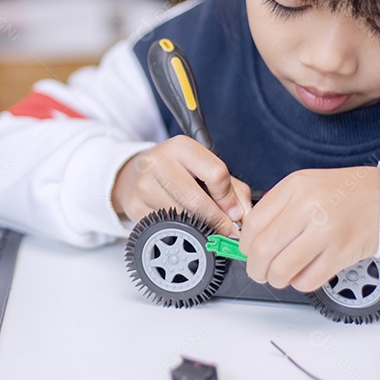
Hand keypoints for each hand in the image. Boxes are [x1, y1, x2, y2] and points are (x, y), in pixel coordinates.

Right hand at [111, 136, 251, 236]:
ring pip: (182, 218)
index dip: (229, 199)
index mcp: (181, 147)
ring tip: (207, 229)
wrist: (137, 173)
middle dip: (218, 222)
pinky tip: (184, 228)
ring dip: (200, 229)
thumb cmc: (178, 171)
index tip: (236, 214)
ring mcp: (143, 185)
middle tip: (228, 233)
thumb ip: (232, 188)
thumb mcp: (205, 168)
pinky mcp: (135, 206)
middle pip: (197, 201)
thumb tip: (244, 216)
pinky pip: (166, 227)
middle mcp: (159, 162)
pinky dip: (180, 232)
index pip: (216, 174)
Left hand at [237, 166, 379, 292]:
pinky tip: (303, 274)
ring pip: (282, 269)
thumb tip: (251, 237)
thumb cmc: (345, 193)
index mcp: (295, 187)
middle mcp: (308, 207)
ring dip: (275, 279)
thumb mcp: (306, 186)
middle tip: (258, 271)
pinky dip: (299, 283)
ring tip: (280, 276)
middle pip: (263, 249)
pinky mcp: (341, 254)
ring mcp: (326, 232)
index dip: (245, 244)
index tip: (248, 251)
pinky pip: (307, 280)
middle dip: (255, 268)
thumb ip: (278, 207)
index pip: (254, 223)